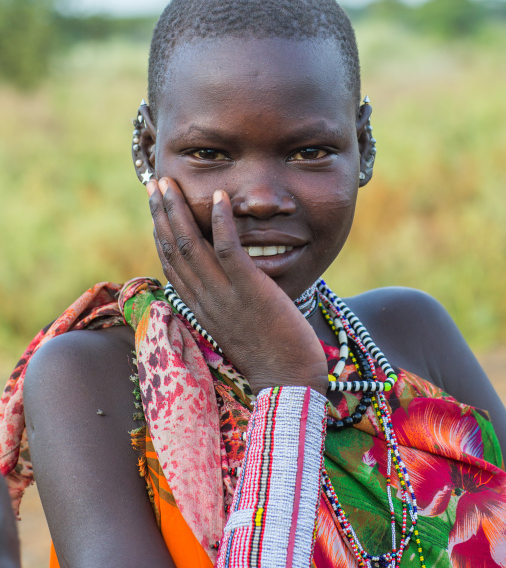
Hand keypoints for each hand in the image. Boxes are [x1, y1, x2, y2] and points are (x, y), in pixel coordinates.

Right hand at [147, 178, 327, 395]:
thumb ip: (227, 300)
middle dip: (162, 213)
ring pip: (192, 246)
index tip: (157, 208)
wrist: (289, 383)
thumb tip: (227, 279)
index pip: (172, 265)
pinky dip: (221, 221)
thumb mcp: (238, 325)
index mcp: (200, 308)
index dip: (161, 233)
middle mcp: (205, 300)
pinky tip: (219, 197)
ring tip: (170, 183)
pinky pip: (229, 250)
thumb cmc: (270, 355)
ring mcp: (225, 296)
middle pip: (174, 249)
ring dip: (178, 211)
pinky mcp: (250, 291)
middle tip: (155, 183)